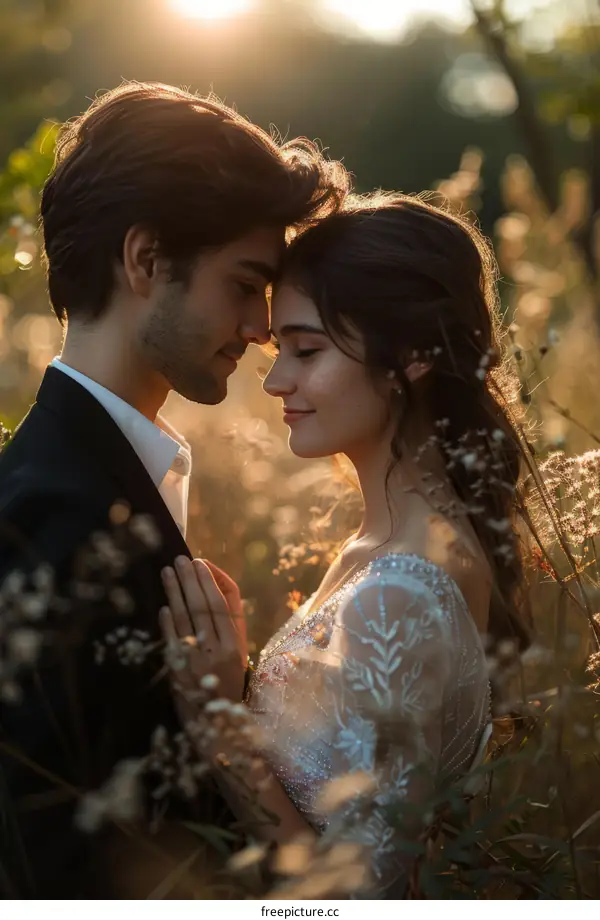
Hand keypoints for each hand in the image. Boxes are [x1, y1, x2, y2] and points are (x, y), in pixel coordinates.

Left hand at [160, 556, 245, 701]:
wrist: (215, 726)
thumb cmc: (228, 684)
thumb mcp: (238, 656)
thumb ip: (229, 626)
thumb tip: (211, 589)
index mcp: (235, 647)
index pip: (221, 605)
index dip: (210, 582)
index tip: (201, 563)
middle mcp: (215, 652)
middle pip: (201, 607)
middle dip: (190, 580)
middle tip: (181, 559)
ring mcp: (194, 661)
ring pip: (184, 619)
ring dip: (174, 592)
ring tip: (168, 572)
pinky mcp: (175, 671)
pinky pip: (170, 639)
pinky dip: (167, 620)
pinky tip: (164, 605)